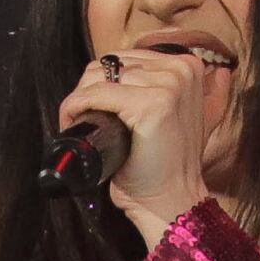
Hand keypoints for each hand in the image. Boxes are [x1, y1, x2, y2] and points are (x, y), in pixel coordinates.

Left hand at [60, 42, 236, 238]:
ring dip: (79, 100)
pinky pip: (98, 94)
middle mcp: (181, 69)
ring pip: (101, 76)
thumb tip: (153, 69)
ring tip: (79, 125)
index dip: (101, 82)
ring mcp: (169, 85)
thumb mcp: (170, 117)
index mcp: (186, 66)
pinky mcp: (153, 104)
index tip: (91, 109)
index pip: (126, 58)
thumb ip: (165, 90)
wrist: (169, 203)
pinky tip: (73, 123)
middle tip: (80, 119)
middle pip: (111, 63)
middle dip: (87, 90)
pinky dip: (76, 107)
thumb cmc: (162, 167)